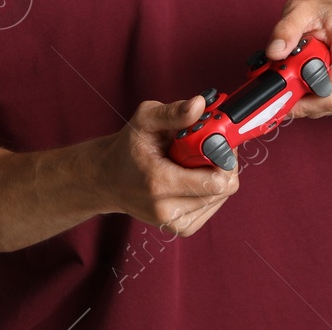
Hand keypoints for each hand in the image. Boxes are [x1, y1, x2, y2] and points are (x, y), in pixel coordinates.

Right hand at [96, 95, 240, 237]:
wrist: (108, 180)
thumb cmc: (128, 148)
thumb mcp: (145, 120)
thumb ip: (174, 113)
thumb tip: (199, 104)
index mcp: (159, 182)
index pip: (215, 181)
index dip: (224, 155)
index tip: (217, 137)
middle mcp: (167, 208)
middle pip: (223, 188)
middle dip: (223, 162)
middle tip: (210, 144)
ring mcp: (175, 222)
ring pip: (221, 196)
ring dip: (217, 174)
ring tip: (196, 159)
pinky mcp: (181, 228)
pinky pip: (213, 206)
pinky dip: (211, 188)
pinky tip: (195, 175)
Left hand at [263, 0, 331, 120]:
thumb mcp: (304, 9)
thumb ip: (286, 29)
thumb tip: (274, 52)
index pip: (329, 95)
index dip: (302, 100)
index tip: (285, 92)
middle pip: (329, 104)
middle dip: (305, 96)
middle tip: (294, 76)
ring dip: (315, 97)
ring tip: (311, 71)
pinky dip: (325, 97)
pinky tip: (324, 76)